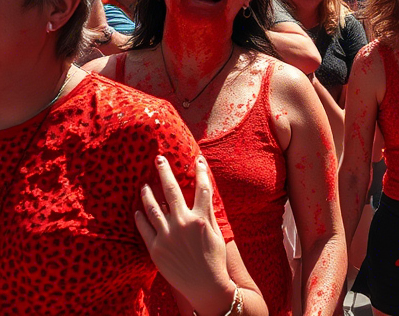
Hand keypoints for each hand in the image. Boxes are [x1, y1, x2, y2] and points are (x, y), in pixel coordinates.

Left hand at [135, 155, 235, 315]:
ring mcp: (168, 236)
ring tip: (144, 184)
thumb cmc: (214, 257)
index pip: (201, 186)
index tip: (198, 159)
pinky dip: (140, 218)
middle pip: (171, 191)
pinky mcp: (156, 249)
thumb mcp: (217, 231)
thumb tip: (204, 191)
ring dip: (148, 193)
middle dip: (165, 172)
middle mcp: (183, 223)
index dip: (200, 171)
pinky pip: (145, 229)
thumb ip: (207, 210)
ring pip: (153, 208)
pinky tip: (137, 210)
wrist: (205, 285)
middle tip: (159, 159)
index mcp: (201, 217)